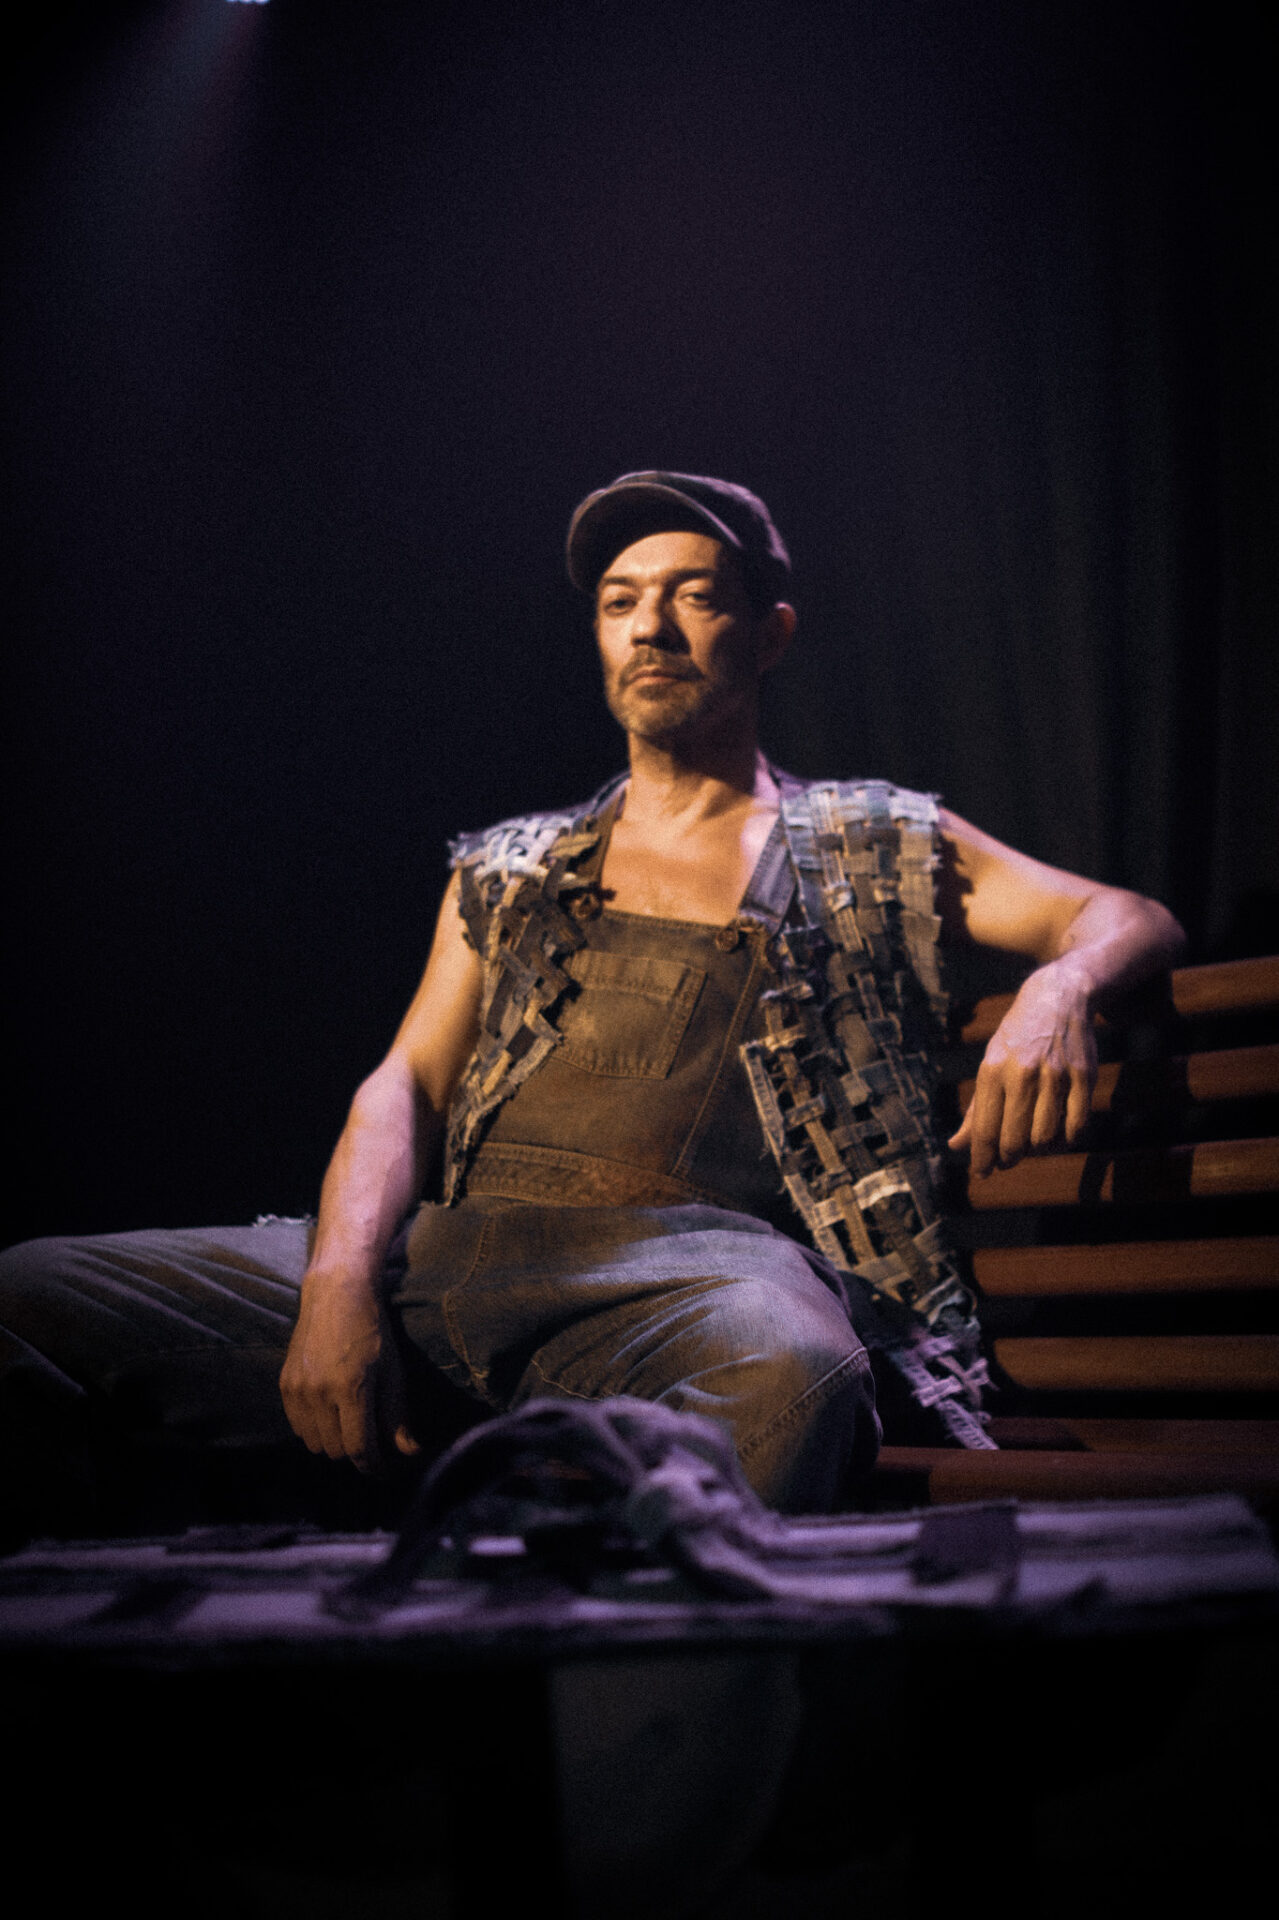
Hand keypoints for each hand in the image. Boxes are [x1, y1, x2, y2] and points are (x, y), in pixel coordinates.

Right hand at [279, 1273, 420, 1471]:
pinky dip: (314, 1430)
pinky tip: (329, 1415)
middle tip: (370, 1439)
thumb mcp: (393, 1372)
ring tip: (349, 1424)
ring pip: (315, 1444)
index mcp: (351, 1388)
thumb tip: (409, 1453)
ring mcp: (298, 1389)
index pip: (359, 1448)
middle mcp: (320, 1392)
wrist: (336, 1296)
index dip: (373, 1467)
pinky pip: (298, 1428)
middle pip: (336, 1451)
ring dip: (334, 1443)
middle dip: (356, 1452)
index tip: (384, 1472)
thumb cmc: (373, 1332)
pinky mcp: (285, 1385)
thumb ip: (397, 1416)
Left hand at [948, 958, 1097, 1176]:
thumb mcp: (989, 1062)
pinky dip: (1065, 1141)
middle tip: (1006, 1160)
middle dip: (1007, 1158)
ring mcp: (1056, 1075)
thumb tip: (956, 1146)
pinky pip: (1076, 1126)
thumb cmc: (1017, 1037)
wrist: (1058, 998)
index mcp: (992, 1069)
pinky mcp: (1084, 1076)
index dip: (982, 1159)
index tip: (981, 1172)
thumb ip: (976, 1108)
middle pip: (1014, 1139)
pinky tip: (1057, 1137)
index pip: (985, 1129)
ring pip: (1045, 1137)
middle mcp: (1023, 1073)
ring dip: (1036, 1151)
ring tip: (1031, 1146)